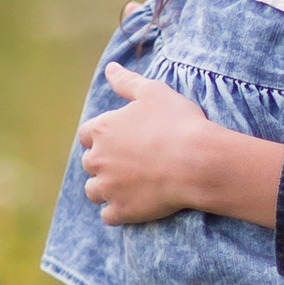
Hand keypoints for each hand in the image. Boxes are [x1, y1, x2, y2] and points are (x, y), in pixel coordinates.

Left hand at [79, 65, 277, 225]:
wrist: (197, 161)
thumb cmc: (178, 123)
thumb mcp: (154, 92)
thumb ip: (127, 82)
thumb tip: (110, 68)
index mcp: (101, 130)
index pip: (86, 135)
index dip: (102, 137)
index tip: (121, 141)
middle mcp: (97, 159)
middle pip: (89, 164)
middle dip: (104, 163)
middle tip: (131, 163)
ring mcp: (108, 188)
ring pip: (94, 191)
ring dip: (106, 189)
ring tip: (130, 186)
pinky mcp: (121, 211)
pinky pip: (108, 216)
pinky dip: (118, 212)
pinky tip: (134, 204)